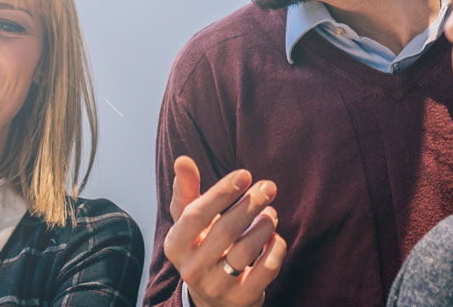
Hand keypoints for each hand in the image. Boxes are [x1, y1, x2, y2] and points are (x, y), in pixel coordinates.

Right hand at [164, 155, 286, 306]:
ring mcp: (216, 286)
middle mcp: (191, 269)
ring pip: (248, 249)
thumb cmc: (202, 246)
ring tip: (270, 212)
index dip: (221, 192)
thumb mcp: (190, 222)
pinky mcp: (241, 299)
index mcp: (176, 245)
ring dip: (265, 224)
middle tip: (269, 187)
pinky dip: (276, 248)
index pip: (196, 214)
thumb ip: (186, 191)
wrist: (211, 298)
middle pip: (226, 230)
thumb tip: (182, 160)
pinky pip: (266, 269)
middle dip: (251, 203)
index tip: (245, 174)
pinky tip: (275, 236)